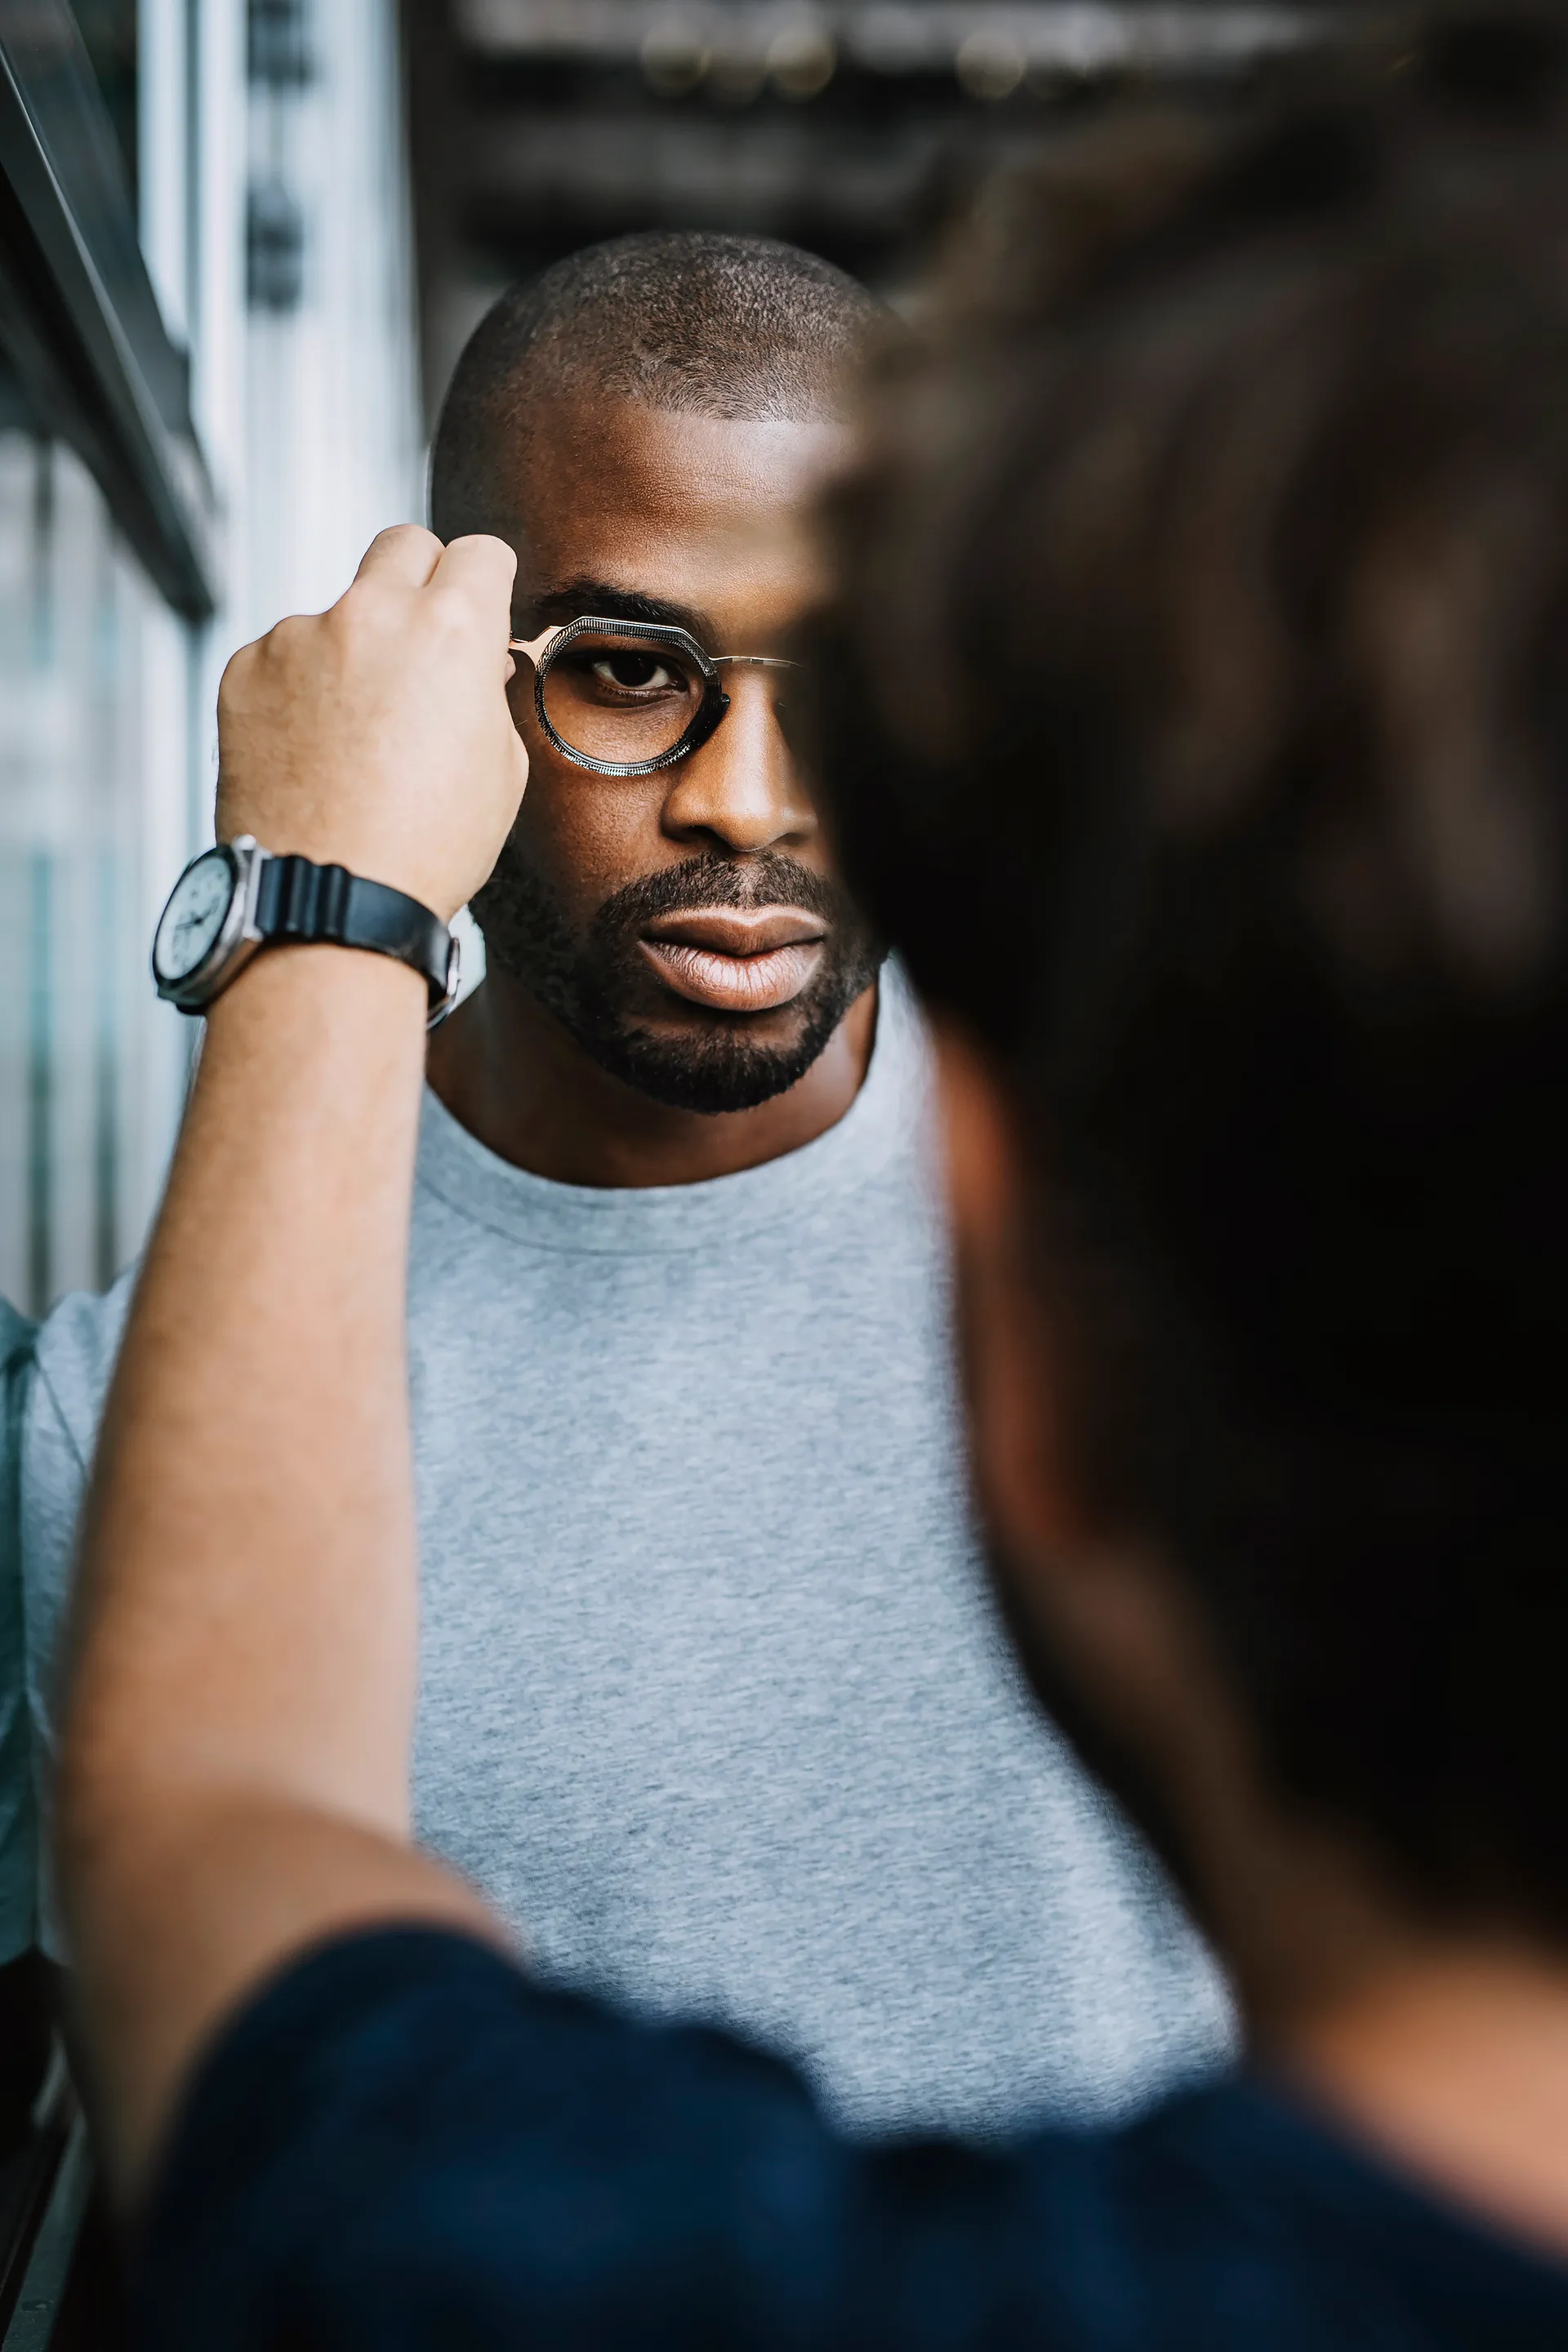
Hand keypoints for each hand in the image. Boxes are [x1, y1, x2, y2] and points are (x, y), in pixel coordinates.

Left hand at [216, 527, 526, 920]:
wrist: (328, 900)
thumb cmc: (424, 848)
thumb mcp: (501, 769)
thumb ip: (488, 694)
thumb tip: (477, 664)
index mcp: (449, 631)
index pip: (479, 552)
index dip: (488, 583)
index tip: (482, 606)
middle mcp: (370, 615)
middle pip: (403, 545)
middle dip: (422, 581)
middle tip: (424, 645)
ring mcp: (297, 638)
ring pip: (339, 614)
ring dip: (354, 652)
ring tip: (358, 739)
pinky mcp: (244, 670)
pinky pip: (284, 658)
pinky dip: (300, 690)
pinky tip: (314, 753)